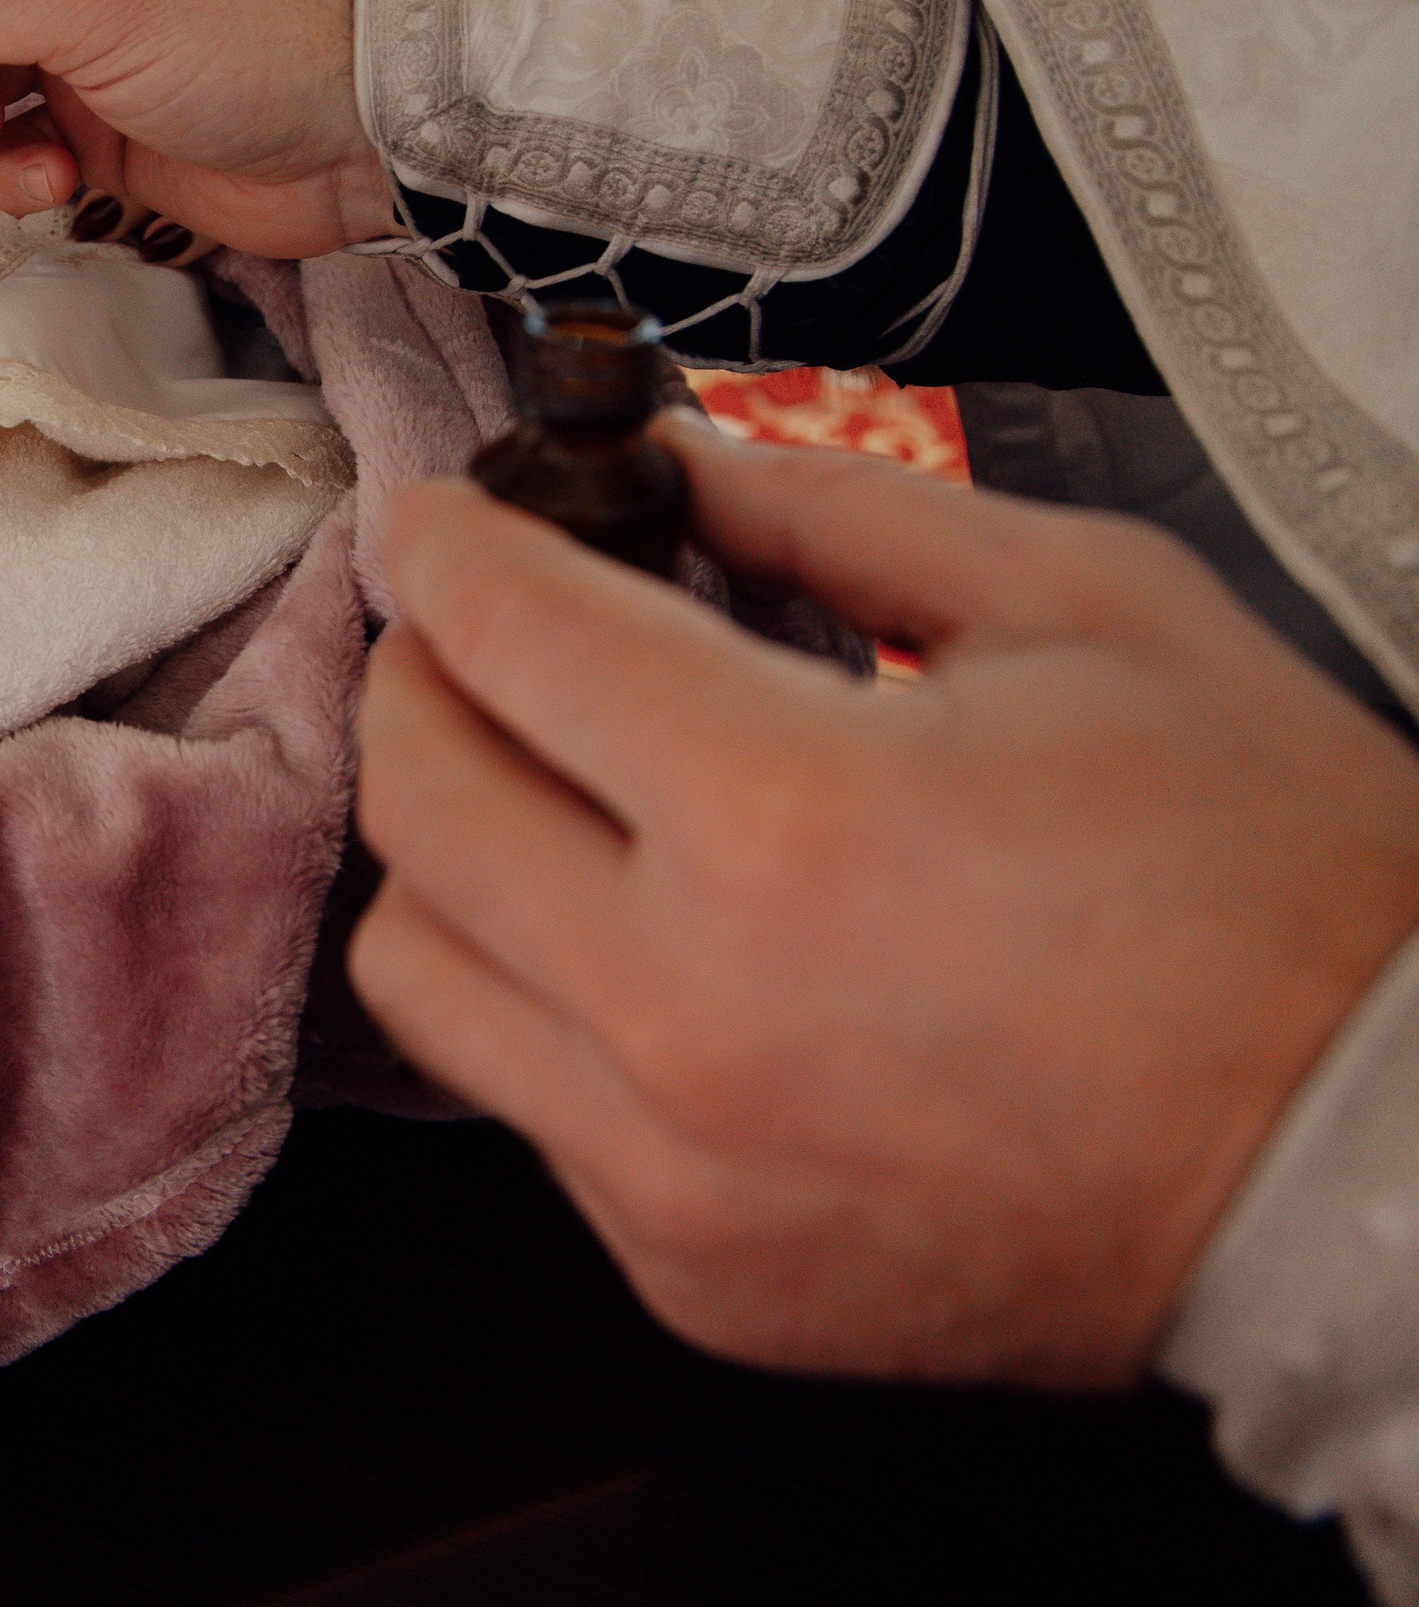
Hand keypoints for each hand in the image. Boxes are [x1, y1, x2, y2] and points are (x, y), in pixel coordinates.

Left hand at [352, 417, 1418, 1386]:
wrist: (1371, 1165)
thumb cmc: (1274, 890)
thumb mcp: (1086, 612)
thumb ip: (838, 517)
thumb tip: (680, 468)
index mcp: (787, 818)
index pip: (508, 639)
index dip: (446, 551)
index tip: (437, 525)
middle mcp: (689, 1012)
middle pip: (418, 803)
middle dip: (420, 681)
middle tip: (476, 641)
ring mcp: (676, 1168)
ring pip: (419, 973)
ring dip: (454, 854)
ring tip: (544, 797)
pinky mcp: (696, 1272)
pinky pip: (527, 1105)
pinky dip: (548, 1005)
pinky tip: (648, 953)